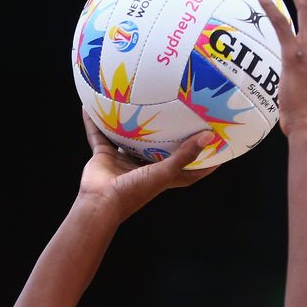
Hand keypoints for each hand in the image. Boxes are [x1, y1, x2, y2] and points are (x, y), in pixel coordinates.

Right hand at [78, 108, 217, 223]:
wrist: (100, 203)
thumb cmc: (135, 192)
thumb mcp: (164, 172)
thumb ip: (184, 155)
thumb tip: (208, 137)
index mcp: (161, 176)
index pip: (187, 168)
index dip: (202, 160)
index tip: (217, 147)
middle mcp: (143, 168)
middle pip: (157, 149)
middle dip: (166, 135)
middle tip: (177, 114)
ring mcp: (122, 162)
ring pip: (127, 138)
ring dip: (129, 125)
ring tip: (134, 103)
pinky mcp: (103, 156)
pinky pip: (98, 134)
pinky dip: (93, 122)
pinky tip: (90, 106)